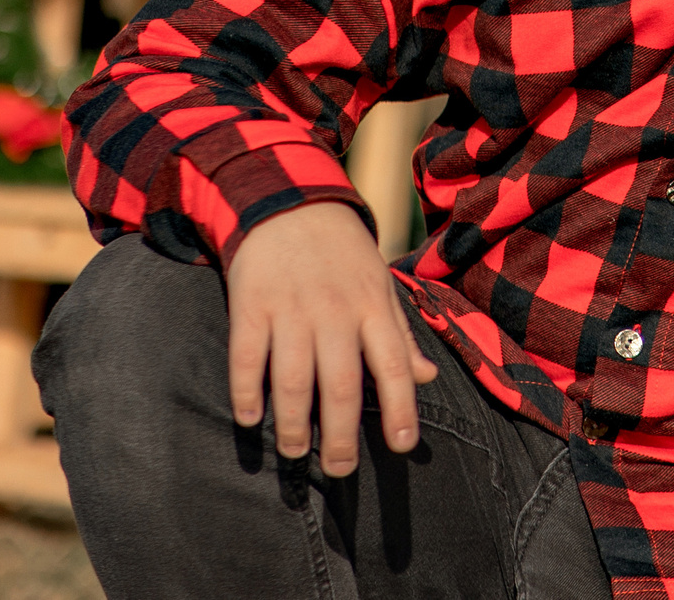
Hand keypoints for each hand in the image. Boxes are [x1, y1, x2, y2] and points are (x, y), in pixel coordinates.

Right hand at [225, 202, 437, 476]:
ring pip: (294, 379)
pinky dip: (247, 391)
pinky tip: (250, 418)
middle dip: (343, 435)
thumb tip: (426, 379)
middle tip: (340, 470)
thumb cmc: (343, 254)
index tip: (403, 447)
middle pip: (342, 384)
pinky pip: (247, 357)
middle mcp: (335, 312)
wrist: (290, 203)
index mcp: (373, 306)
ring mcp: (291, 309)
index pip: (394, 366)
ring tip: (295, 453)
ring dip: (294, 424)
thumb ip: (400, 334)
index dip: (402, 409)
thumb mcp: (381, 285)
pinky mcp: (251, 305)